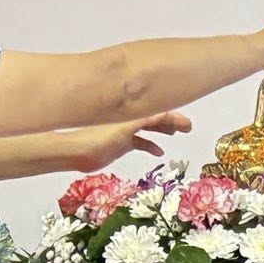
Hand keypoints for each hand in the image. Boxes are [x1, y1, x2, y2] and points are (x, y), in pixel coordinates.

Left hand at [65, 111, 191, 172]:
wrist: (75, 152)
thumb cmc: (96, 138)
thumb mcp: (125, 128)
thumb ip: (146, 119)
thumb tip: (167, 113)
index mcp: (130, 111)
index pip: (157, 110)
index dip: (174, 116)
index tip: (188, 125)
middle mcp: (128, 117)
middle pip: (154, 115)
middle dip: (170, 120)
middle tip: (186, 128)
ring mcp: (124, 129)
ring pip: (148, 126)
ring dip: (162, 129)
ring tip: (175, 133)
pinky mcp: (121, 142)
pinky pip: (141, 141)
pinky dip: (150, 145)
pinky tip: (158, 152)